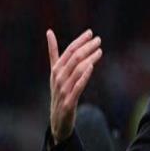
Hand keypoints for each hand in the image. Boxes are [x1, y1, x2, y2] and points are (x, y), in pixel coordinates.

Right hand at [47, 29, 102, 143]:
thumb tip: (49, 32)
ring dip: (89, 59)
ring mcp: (63, 89)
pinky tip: (91, 67)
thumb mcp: (56, 72)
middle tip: (98, 40)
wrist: (58, 119)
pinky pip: (78, 86)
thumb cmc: (60, 91)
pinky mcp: (69, 101)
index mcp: (56, 70)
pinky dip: (84, 76)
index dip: (79, 41)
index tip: (90, 32)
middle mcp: (58, 78)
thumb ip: (54, 53)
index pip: (68, 51)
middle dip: (86, 47)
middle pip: (74, 58)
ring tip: (100, 51)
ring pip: (77, 70)